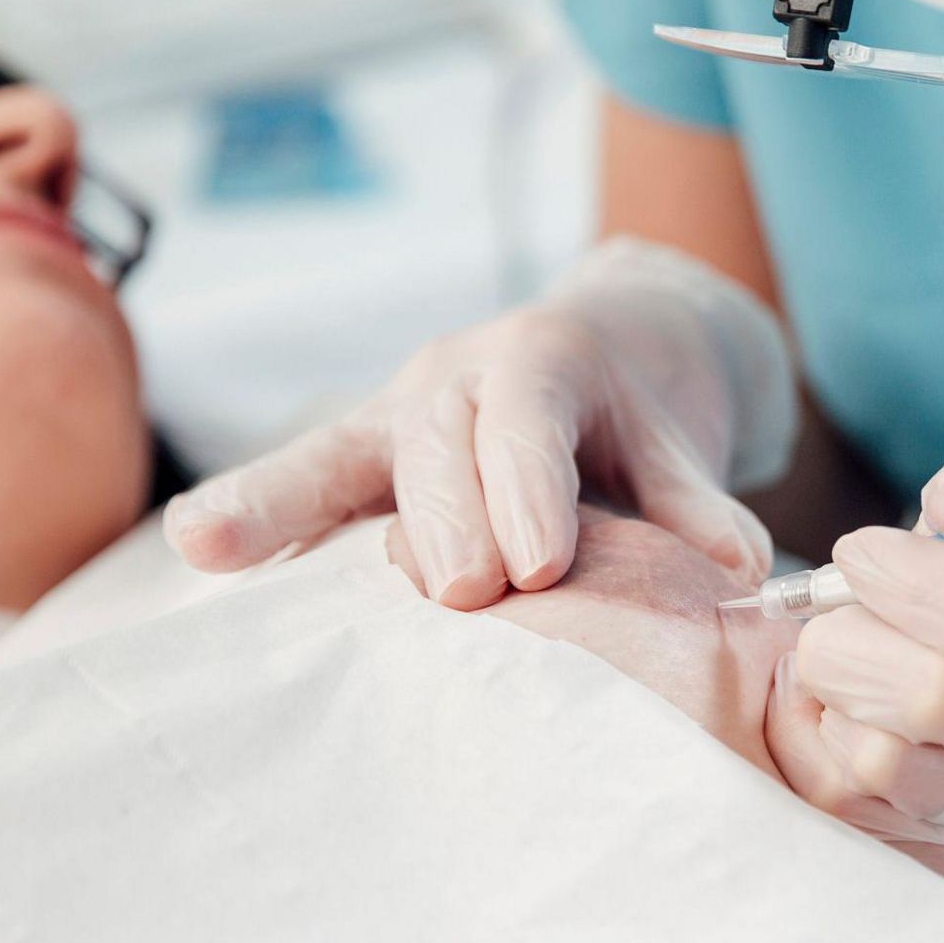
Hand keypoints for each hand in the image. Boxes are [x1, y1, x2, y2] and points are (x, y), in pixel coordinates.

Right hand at [164, 238, 793, 609]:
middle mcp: (454, 376)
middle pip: (438, 447)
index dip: (531, 493)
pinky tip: (200, 551)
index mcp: (539, 361)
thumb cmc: (629, 411)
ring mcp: (394, 414)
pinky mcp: (357, 456)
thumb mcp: (671, 440)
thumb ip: (696, 501)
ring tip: (212, 544)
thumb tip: (743, 571)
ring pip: (340, 454)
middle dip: (445, 520)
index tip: (541, 565)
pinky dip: (256, 511)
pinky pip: (302, 481)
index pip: (528, 425)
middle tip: (460, 593)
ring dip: (283, 502)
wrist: (595, 348)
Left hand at [766, 440, 943, 939]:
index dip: (925, 586)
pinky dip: (819, 758)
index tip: (862, 552)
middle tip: (836, 616)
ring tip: (850, 676)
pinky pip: (844, 819)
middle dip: (850, 640)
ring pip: (872, 766)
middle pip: (935, 703)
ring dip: (829, 703)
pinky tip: (847, 727)